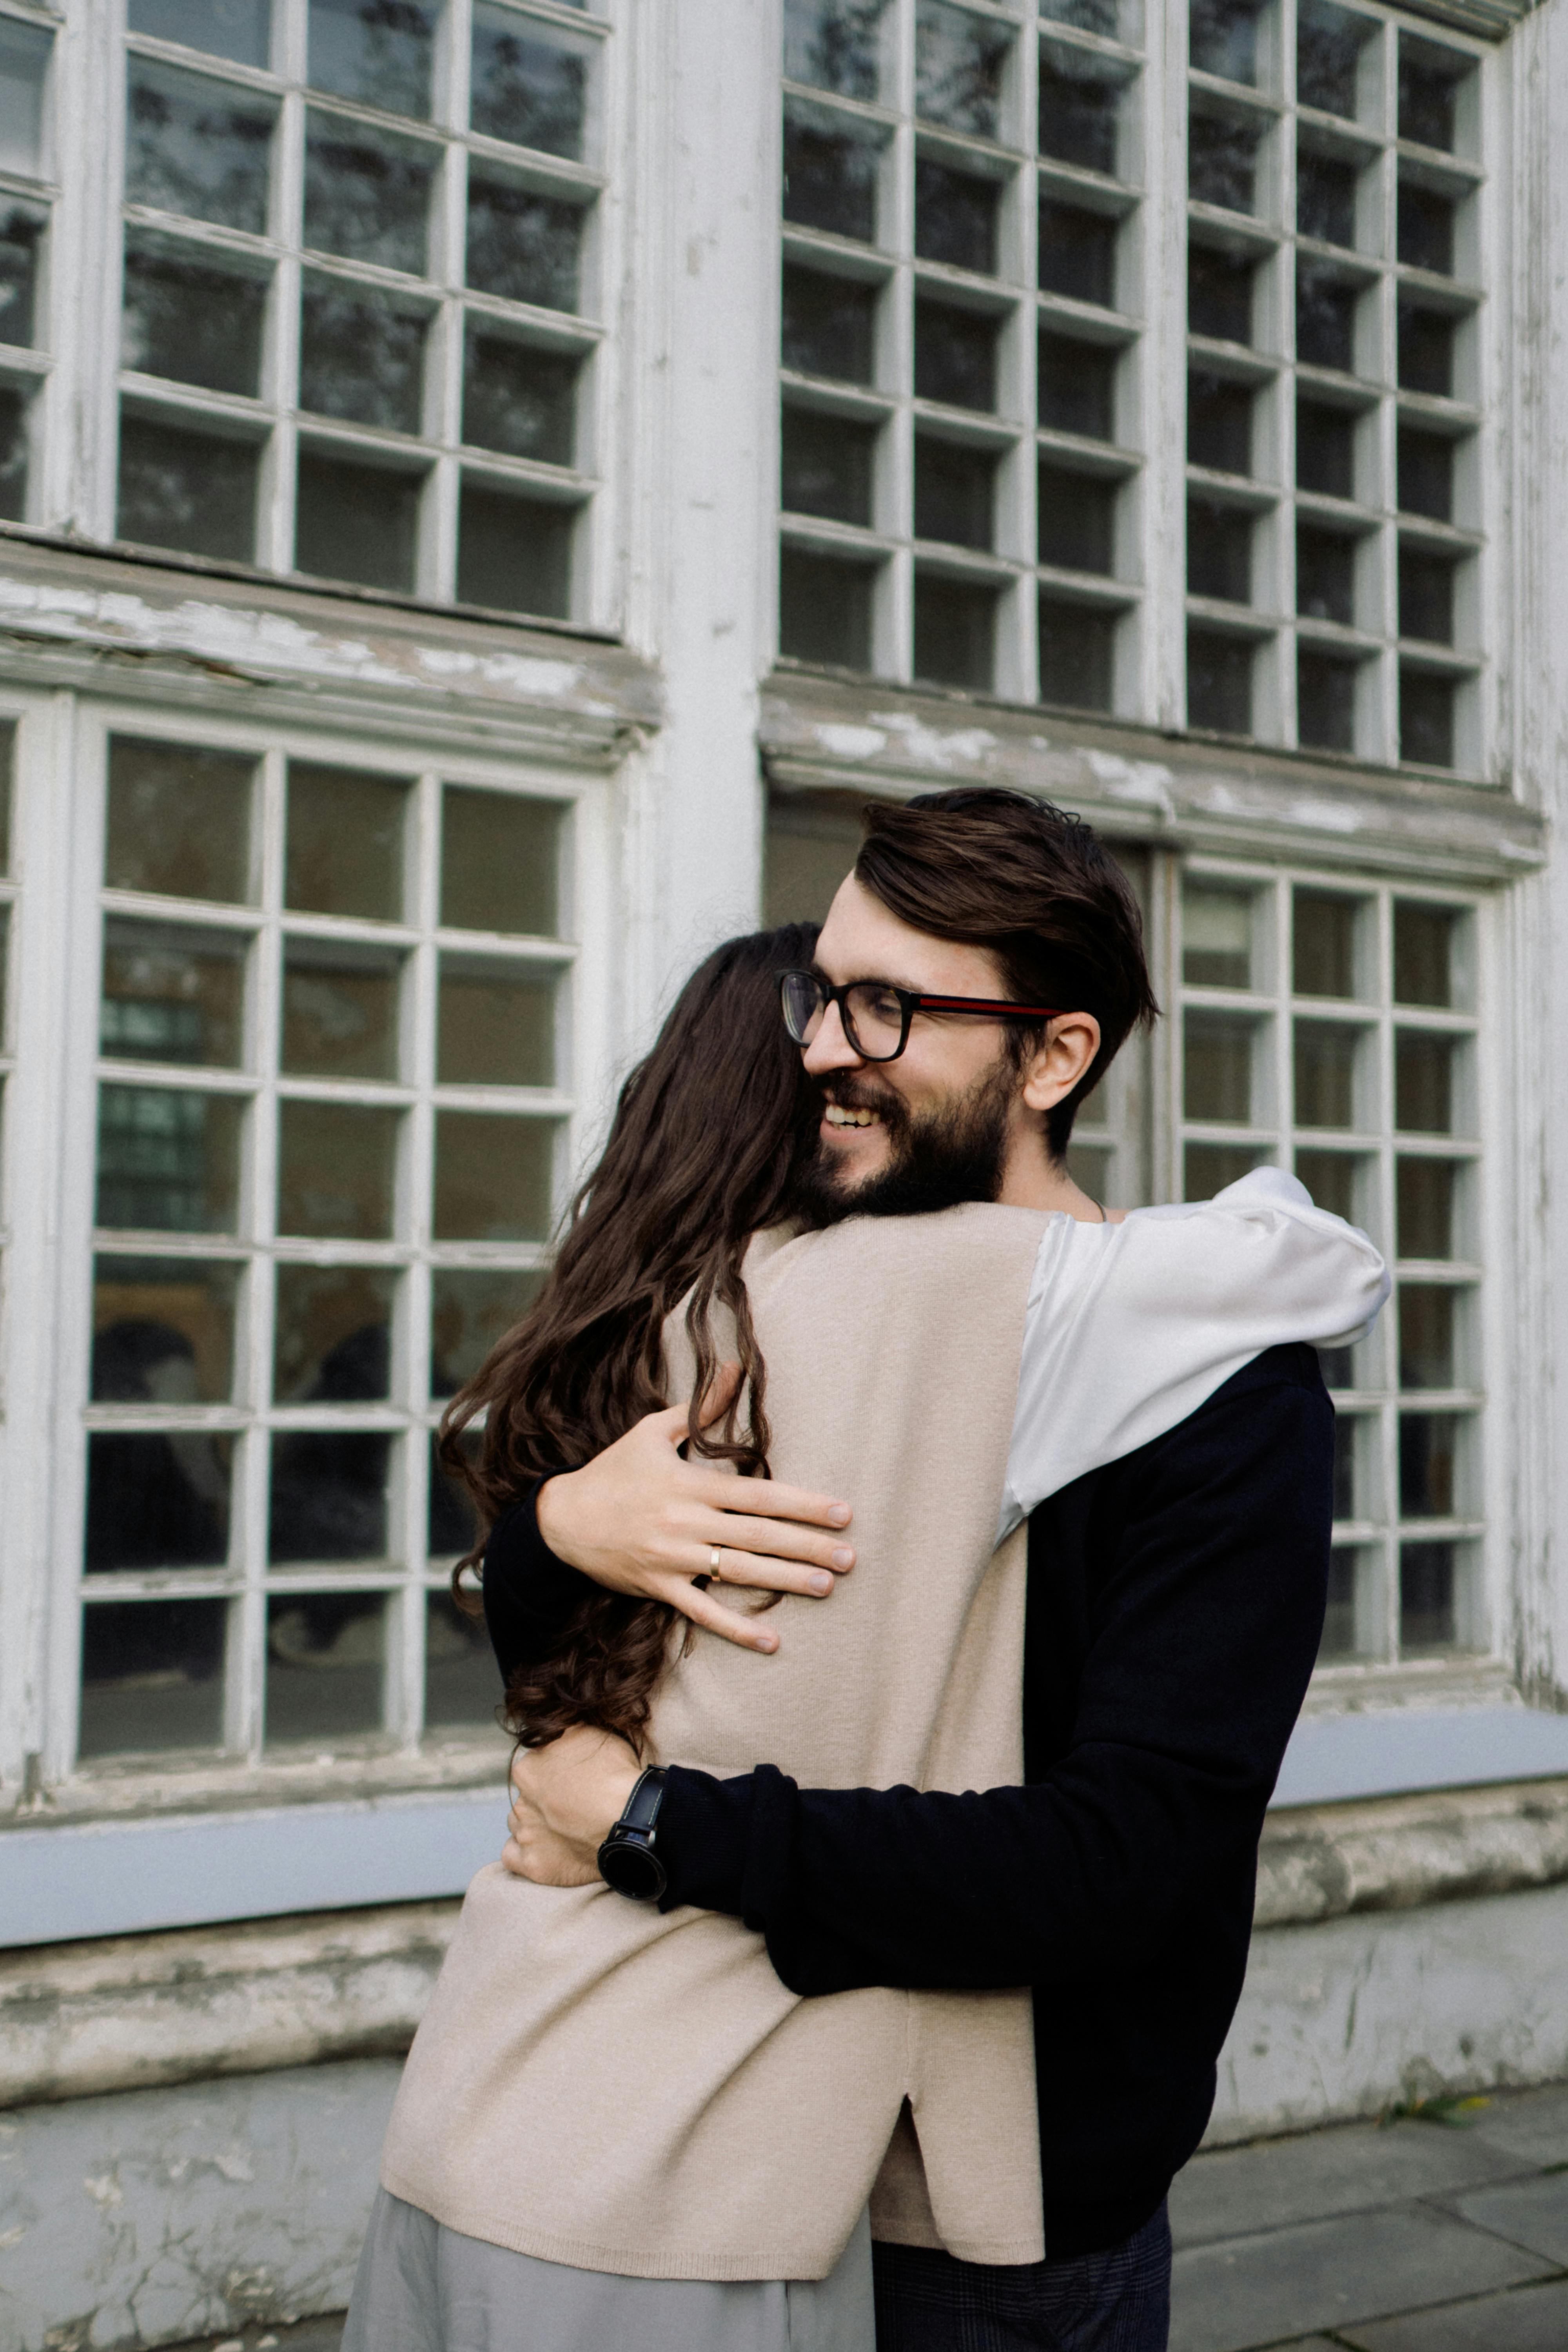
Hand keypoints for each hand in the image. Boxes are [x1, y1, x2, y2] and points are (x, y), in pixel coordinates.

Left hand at [501, 1726, 641, 1884]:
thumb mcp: (591, 1734)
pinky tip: (544, 1849)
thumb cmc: (615, 1775)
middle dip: (545, 1800)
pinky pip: (512, 1857)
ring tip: (564, 1828)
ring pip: (520, 1825)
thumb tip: (558, 1733)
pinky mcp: (533, 1865)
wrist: (629, 1820)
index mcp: (528, 1769)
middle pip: (527, 1797)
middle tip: (573, 1804)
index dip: (555, 1772)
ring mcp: (525, 1834)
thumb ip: (565, 1734)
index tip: (574, 1780)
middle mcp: (520, 1801)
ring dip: (535, 1825)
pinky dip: (524, 1852)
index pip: (534, 1767)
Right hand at [536, 1365, 854, 1654]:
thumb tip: (736, 1367)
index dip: (803, 1505)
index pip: (759, 1495)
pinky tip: (772, 1641)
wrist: (561, 1520)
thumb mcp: (652, 1432)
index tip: (841, 1513)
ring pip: (740, 1573)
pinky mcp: (660, 1587)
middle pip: (759, 1536)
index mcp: (690, 1485)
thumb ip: (700, 1407)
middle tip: (849, 1557)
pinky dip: (737, 1628)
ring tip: (827, 1588)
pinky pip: (703, 1612)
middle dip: (808, 1548)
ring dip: (786, 1582)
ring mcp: (673, 1559)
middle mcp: (686, 1523)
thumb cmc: (612, 1471)